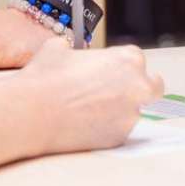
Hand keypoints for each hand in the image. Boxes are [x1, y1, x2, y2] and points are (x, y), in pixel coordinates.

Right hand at [20, 39, 162, 153]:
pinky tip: (84, 125)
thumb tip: (67, 49)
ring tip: (88, 111)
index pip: (137, 60)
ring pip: (134, 111)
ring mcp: (131, 114)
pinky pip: (118, 130)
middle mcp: (137, 86)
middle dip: (139, 88)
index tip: (109, 73)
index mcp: (128, 59)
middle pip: (153, 86)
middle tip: (118, 93)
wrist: (32, 113)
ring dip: (119, 110)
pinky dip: (107, 128)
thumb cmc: (45, 78)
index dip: (121, 67)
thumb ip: (73, 48)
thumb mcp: (58, 48)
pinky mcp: (119, 137)